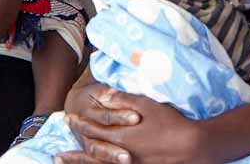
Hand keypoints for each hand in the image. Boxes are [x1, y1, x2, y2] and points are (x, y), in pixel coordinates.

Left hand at [59, 87, 203, 163]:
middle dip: (74, 152)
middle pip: (92, 152)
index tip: (68, 120)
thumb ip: (123, 101)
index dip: (80, 125)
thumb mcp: (147, 105)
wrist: (191, 147)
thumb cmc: (171, 123)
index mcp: (121, 134)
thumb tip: (103, 95)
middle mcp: (121, 153)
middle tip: (57, 153)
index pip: (94, 129)